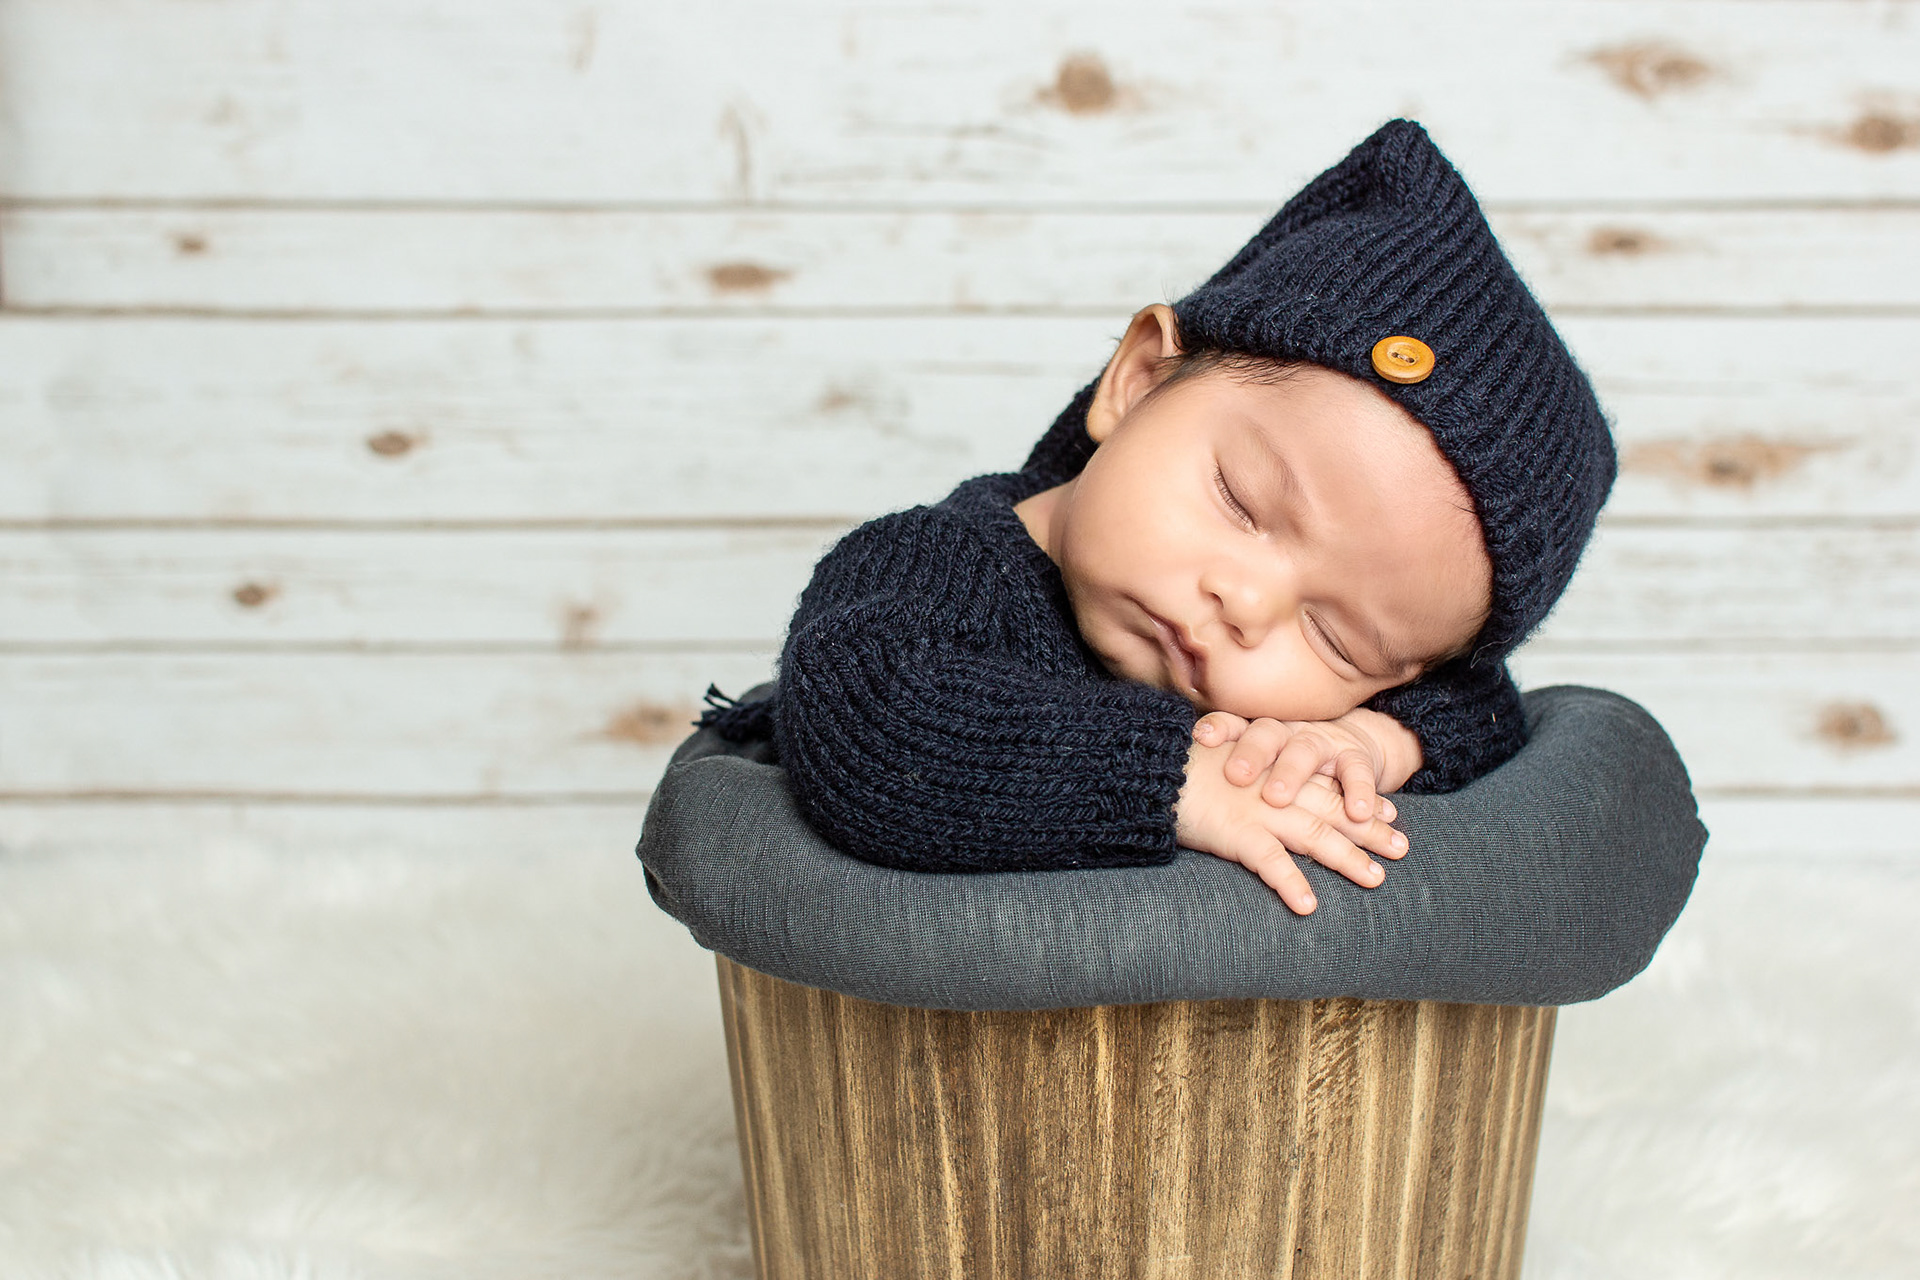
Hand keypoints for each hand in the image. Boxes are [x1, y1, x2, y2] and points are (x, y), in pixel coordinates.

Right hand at [1176, 737, 1407, 914]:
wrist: (1148, 766)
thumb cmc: (1179, 765)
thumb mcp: (1222, 760)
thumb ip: (1246, 776)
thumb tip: (1257, 788)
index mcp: (1272, 771)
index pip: (1325, 784)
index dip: (1359, 797)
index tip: (1388, 809)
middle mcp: (1273, 790)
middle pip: (1332, 810)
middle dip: (1369, 829)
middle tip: (1403, 846)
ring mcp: (1258, 811)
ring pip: (1315, 835)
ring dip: (1348, 858)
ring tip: (1376, 879)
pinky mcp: (1235, 832)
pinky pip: (1270, 862)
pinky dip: (1290, 883)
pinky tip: (1309, 905)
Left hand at [1192, 708, 1421, 822]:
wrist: (1350, 744)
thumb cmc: (1289, 761)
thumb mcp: (1259, 762)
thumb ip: (1226, 770)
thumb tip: (1174, 778)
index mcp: (1259, 733)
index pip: (1234, 724)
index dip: (1218, 728)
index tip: (1200, 737)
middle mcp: (1288, 732)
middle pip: (1266, 736)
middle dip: (1250, 754)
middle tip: (1235, 775)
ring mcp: (1322, 742)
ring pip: (1305, 752)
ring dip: (1291, 774)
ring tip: (1276, 798)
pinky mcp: (1356, 758)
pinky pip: (1357, 773)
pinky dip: (1360, 793)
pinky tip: (1357, 814)